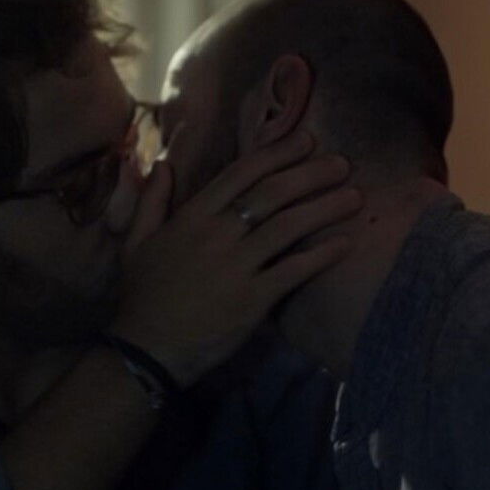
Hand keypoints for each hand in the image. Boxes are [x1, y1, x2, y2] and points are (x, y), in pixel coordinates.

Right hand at [108, 131, 360, 386]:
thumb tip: (164, 165)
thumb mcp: (135, 241)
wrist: (145, 350)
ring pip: (288, 227)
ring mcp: (236, 267)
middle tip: (342, 163)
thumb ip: (151, 201)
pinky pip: (293, 271)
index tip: (306, 140)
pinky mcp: (252, 300)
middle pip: (272, 194)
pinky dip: (321, 256)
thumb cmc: (142, 296)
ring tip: (354, 196)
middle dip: (311, 175)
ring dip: (324, 208)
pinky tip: (345, 243)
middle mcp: (216, 234)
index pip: (241, 174)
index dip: (277, 153)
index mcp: (191, 217)